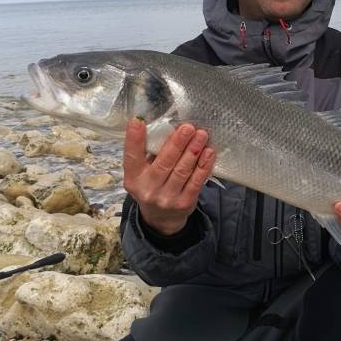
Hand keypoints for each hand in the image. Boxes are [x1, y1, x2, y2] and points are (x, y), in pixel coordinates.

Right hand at [123, 119, 215, 235]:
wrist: (161, 218)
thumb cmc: (152, 185)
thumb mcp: (142, 173)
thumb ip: (149, 154)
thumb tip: (166, 126)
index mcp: (134, 178)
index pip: (131, 157)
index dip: (134, 139)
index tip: (138, 122)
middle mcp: (148, 189)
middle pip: (163, 163)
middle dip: (177, 144)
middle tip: (188, 127)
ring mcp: (167, 198)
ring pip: (182, 171)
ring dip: (193, 151)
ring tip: (201, 135)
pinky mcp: (184, 203)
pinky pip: (196, 181)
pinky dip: (203, 165)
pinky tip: (208, 152)